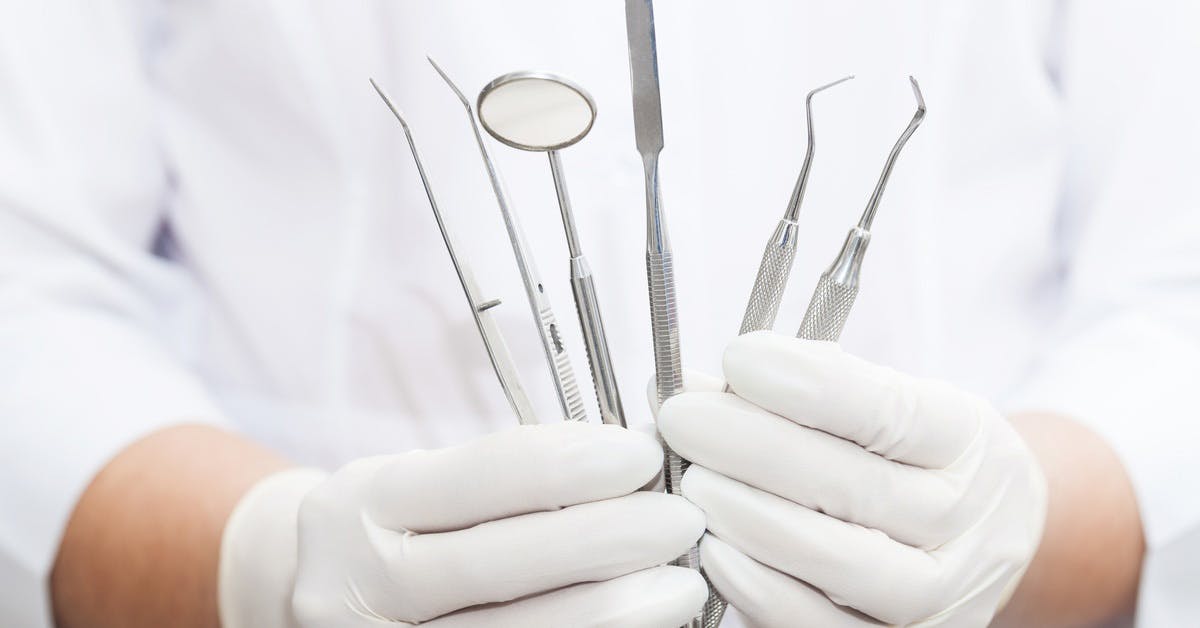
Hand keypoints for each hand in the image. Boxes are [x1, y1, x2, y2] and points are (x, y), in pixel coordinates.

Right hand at [219, 422, 706, 627]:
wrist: (314, 597)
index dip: (570, 464)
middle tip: (680, 521)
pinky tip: (636, 627)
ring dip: (610, 612)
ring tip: (679, 586)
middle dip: (602, 540)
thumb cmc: (397, 528)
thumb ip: (508, 477)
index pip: (478, 477)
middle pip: (495, 566)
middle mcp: (353, 585)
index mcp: (360, 504)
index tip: (642, 453)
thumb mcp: (422, 481)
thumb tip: (631, 466)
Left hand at [657, 332, 1046, 626]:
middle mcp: (962, 522)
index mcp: (966, 441)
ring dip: (748, 516)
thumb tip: (710, 380)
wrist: (982, 541)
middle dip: (752, 446)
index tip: (738, 358)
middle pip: (854, 486)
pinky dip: (757, 587)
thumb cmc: (916, 457)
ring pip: (836, 560)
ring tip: (692, 481)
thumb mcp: (894, 403)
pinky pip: (816, 623)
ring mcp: (937, 594)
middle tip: (682, 418)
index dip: (807, 386)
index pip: (887, 411)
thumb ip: (812, 386)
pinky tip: (713, 549)